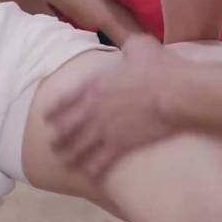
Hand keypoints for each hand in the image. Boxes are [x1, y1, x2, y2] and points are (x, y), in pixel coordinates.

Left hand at [46, 35, 176, 177]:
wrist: (175, 93)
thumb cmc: (160, 68)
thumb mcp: (140, 46)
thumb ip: (128, 46)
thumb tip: (130, 45)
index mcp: (94, 85)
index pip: (64, 100)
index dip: (53, 111)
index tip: (46, 118)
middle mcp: (93, 109)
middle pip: (66, 128)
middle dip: (58, 138)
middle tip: (52, 146)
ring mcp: (104, 129)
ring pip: (79, 148)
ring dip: (70, 156)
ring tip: (65, 163)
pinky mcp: (120, 146)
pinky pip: (101, 162)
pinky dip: (93, 170)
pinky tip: (90, 176)